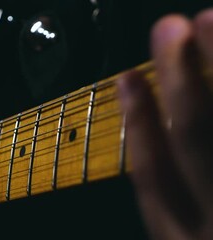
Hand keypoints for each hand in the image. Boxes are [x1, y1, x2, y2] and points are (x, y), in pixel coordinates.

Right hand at [118, 9, 212, 239]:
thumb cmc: (207, 234)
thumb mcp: (178, 231)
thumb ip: (167, 193)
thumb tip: (147, 119)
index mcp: (179, 234)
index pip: (151, 172)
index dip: (138, 119)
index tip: (128, 77)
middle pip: (193, 136)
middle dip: (178, 79)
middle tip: (168, 29)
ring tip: (210, 20)